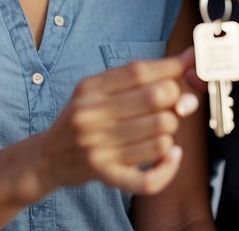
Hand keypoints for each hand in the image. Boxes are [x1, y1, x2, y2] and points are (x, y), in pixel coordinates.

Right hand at [36, 50, 198, 194]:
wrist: (47, 158)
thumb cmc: (83, 119)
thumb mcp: (98, 90)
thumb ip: (140, 78)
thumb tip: (190, 60)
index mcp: (90, 88)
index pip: (139, 71)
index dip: (172, 67)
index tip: (191, 66)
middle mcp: (91, 115)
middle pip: (156, 99)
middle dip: (176, 100)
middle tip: (173, 106)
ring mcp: (97, 148)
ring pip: (161, 136)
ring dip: (171, 134)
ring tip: (162, 132)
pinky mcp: (105, 176)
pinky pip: (149, 179)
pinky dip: (169, 168)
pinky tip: (171, 156)